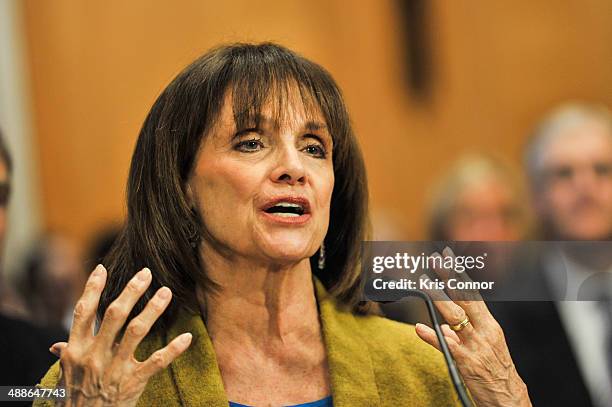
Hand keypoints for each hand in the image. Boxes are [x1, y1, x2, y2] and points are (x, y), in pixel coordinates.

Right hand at [49, 265, 191, 405]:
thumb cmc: (75, 398)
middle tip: (146, 273)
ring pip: (136, 331)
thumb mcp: (65, 375)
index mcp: (76, 349)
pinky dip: (173, 349)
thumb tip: (57, 344)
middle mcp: (94, 355)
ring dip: (153, 310)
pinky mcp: (132, 382)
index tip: (102, 268)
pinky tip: (187, 337)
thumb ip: (67, 354)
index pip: (83, 312)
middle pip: (114, 314)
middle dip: (132, 291)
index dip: (92, 288)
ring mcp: (114, 369)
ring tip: (166, 292)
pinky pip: (156, 362)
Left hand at [414, 248, 530, 406]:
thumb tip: (441, 327)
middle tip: (436, 259)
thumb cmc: (496, 374)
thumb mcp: (483, 349)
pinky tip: (419, 328)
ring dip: (438, 298)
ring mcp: (475, 346)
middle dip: (449, 277)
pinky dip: (431, 336)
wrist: (509, 400)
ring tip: (423, 282)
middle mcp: (484, 332)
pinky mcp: (466, 362)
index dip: (460, 274)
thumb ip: (461, 335)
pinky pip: (446, 346)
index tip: (449, 256)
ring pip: (454, 316)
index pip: (473, 294)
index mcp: (490, 326)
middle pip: (465, 298)